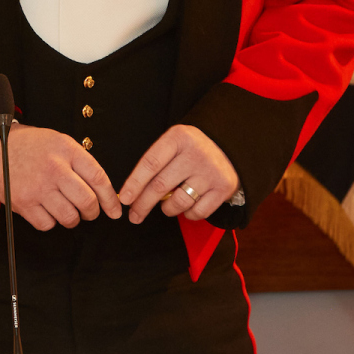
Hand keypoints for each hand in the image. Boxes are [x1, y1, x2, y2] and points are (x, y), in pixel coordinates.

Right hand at [0, 124, 121, 230]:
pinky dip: (51, 222)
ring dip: (73, 219)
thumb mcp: (58, 141)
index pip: (98, 178)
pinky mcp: (23, 203)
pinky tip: (48, 211)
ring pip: (69, 217)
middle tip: (90, 212)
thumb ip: (79, 160)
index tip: (115, 209)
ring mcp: (38, 187)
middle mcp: (54, 168)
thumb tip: (100, 187)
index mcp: (66, 150)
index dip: (110, 198)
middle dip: (93, 212)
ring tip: (69, 212)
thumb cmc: (28, 145)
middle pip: (87, 201)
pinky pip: (47, 224)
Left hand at [117, 125, 238, 222]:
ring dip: (167, 209)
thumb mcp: (174, 142)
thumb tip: (133, 194)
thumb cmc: (192, 148)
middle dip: (143, 204)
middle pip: (161, 186)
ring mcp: (211, 172)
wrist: (229, 146)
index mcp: (179, 138)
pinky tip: (186, 206)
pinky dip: (187, 214)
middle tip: (134, 215)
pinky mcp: (223, 188)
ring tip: (166, 206)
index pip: (150, 163)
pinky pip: (197, 212)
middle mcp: (196, 154)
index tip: (124, 198)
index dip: (134, 183)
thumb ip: (156, 162)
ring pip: (178, 202)